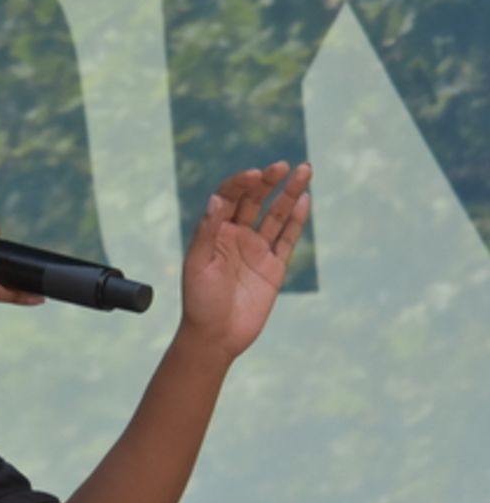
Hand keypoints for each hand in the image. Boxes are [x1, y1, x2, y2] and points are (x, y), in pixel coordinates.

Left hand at [179, 161, 311, 360]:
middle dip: (268, 181)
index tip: (255, 174)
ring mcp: (256, 250)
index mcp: (213, 232)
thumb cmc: (200, 301)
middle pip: (254, 200)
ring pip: (276, 215)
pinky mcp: (274, 267)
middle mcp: (235, 236)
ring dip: (289, 193)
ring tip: (304, 170)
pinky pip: (288, 238)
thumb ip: (208, 231)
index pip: (228, 198)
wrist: (216, 336)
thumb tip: (216, 198)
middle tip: (282, 166)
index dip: (240, 184)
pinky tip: (304, 200)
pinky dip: (296, 219)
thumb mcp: (198, 264)